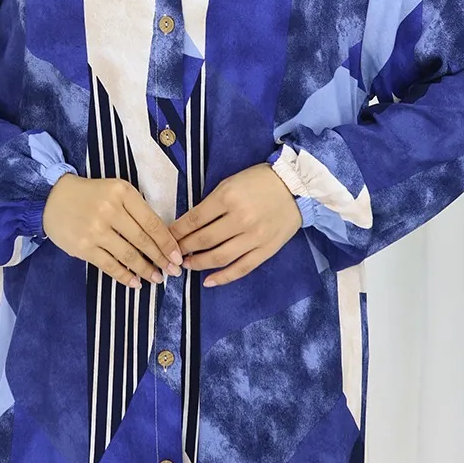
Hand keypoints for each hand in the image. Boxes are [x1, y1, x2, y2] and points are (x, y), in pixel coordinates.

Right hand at [42, 175, 183, 287]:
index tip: (178, 255)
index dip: (167, 242)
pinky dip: (124, 276)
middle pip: (142, 240)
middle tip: (173, 271)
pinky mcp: (83, 247)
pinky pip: (109, 265)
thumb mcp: (116, 190)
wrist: (52, 198)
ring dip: (145, 270)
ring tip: (157, 278)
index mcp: (122, 192)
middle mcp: (110, 210)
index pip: (151, 221)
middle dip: (161, 258)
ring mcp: (96, 230)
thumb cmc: (90, 194)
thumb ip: (136, 208)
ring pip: (128, 255)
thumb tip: (160, 237)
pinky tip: (135, 283)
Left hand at [168, 163, 302, 286]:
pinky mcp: (266, 250)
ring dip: (198, 264)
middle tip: (172, 254)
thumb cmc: (259, 180)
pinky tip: (208, 281)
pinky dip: (223, 278)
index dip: (176, 231)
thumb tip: (189, 223)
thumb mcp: (230, 183)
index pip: (194, 220)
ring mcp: (254, 237)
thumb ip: (211, 203)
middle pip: (203, 240)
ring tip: (186, 265)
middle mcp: (240, 219)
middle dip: (183, 248)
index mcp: (227, 197)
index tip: (166, 238)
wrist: (297, 187)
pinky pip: (241, 268)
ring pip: (219, 257)